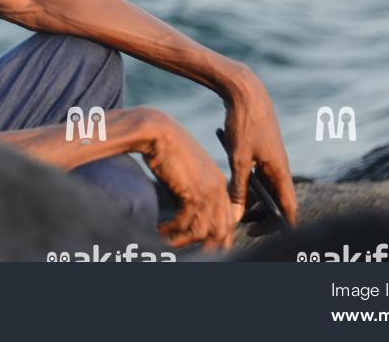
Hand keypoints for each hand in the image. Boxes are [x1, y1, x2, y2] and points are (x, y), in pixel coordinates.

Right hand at [136, 108, 238, 250]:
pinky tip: (160, 231)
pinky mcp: (193, 192)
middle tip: (192, 256)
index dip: (221, 236)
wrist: (158, 132)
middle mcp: (218, 189)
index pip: (230, 219)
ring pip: (202, 232)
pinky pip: (185, 224)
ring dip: (182, 242)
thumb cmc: (168, 149)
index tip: (207, 247)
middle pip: (223, 231)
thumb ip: (194, 193)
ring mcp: (208, 191)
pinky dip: (171, 232)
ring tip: (166, 244)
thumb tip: (188, 217)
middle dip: (209, 248)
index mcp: (220, 183)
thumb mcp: (188, 173)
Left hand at [221, 65, 298, 228]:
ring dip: (253, 201)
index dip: (281, 226)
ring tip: (234, 208)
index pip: (289, 208)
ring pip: (267, 190)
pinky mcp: (263, 152)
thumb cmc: (243, 123)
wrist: (245, 91)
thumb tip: (236, 216)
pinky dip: (249, 185)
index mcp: (280, 171)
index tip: (266, 236)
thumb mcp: (237, 158)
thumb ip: (238, 189)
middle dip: (261, 215)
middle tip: (241, 224)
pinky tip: (232, 187)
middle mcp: (280, 168)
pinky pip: (260, 177)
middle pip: (277, 202)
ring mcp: (272, 160)